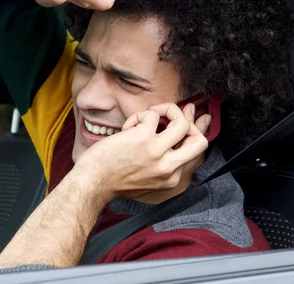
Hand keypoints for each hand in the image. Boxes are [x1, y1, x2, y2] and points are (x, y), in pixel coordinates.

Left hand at [74, 103, 210, 201]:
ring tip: (152, 114)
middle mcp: (168, 167)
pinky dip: (139, 115)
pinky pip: (151, 114)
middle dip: (191, 123)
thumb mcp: (147, 180)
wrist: (92, 183)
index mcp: (171, 178)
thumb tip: (173, 138)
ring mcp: (157, 151)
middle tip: (173, 115)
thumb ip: (163, 163)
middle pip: (201, 141)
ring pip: (182, 122)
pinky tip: (127, 127)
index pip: (194, 153)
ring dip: (168, 110)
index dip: (192, 133)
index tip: (188, 117)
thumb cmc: (113, 179)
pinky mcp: (143, 137)